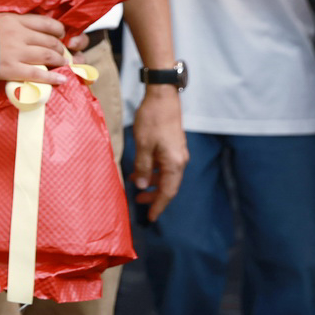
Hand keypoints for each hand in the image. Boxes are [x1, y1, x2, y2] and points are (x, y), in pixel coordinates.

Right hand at [0, 13, 69, 84]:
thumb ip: (15, 23)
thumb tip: (30, 28)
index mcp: (16, 21)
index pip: (46, 23)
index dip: (58, 30)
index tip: (59, 35)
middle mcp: (20, 35)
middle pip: (49, 41)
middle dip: (59, 47)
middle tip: (61, 53)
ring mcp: (17, 53)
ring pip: (47, 56)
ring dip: (59, 60)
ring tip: (62, 63)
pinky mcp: (12, 69)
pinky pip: (38, 74)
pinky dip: (52, 77)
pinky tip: (61, 79)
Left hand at [130, 86, 187, 222]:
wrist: (163, 97)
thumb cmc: (152, 119)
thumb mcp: (143, 145)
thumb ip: (143, 167)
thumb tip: (141, 185)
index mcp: (174, 163)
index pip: (168, 192)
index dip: (159, 205)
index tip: (151, 217)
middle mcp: (180, 160)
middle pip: (168, 185)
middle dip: (154, 195)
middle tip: (139, 201)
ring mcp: (178, 153)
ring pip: (166, 175)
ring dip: (151, 181)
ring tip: (134, 183)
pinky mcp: (174, 145)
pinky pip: (165, 165)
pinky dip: (153, 170)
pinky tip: (140, 168)